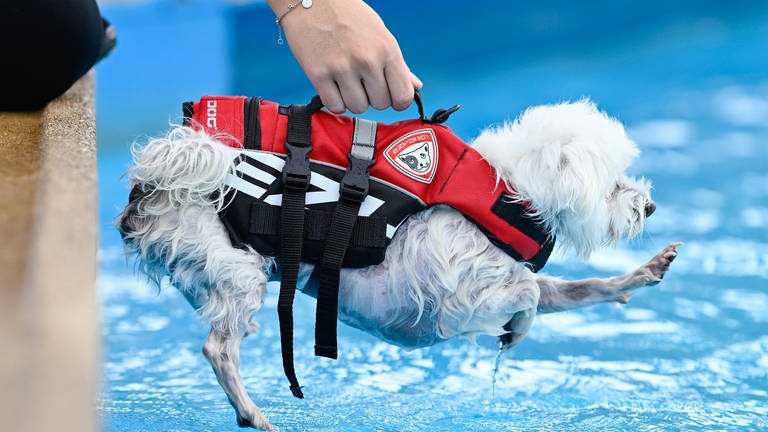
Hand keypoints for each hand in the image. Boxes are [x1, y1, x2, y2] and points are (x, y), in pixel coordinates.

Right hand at [267, 0, 421, 113]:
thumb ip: (398, 64)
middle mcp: (367, 60)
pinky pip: (335, 106)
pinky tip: (334, 86)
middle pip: (380, 104)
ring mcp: (342, 68)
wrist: (312, 0)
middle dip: (373, 96)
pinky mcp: (318, 75)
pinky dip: (335, 101)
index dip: (398, 101)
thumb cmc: (347, 16)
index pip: (403, 96)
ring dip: (354, 99)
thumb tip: (415, 86)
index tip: (390, 96)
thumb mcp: (380, 34)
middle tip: (363, 81)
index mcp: (386, 49)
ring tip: (347, 81)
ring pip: (358, 108)